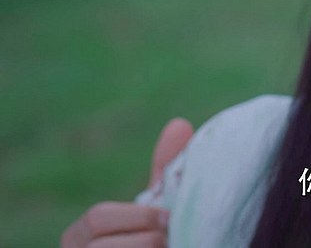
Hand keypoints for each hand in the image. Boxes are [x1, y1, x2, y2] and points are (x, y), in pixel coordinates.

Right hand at [61, 118, 193, 246]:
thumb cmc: (153, 243)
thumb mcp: (155, 211)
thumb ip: (163, 174)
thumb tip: (179, 124)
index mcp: (81, 236)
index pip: (97, 218)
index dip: (137, 216)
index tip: (168, 219)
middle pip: (102, 245)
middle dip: (143, 240)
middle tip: (171, 238)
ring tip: (174, 246)